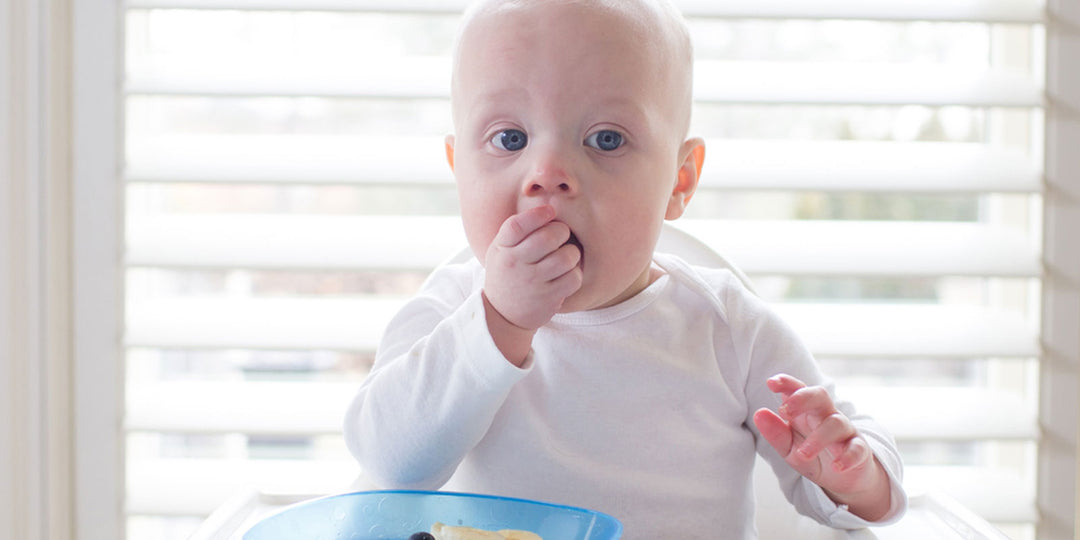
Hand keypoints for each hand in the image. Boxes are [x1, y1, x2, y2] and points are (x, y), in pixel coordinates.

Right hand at [481, 205, 581, 362]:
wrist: (503, 314)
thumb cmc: (507, 272)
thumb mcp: (501, 249)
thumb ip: (517, 230)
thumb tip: (549, 206)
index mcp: (502, 248)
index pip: (517, 226)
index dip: (537, 215)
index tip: (550, 211)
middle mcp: (515, 264)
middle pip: (547, 238)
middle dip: (562, 231)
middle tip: (562, 235)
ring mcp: (532, 283)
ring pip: (566, 258)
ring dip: (572, 254)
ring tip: (566, 256)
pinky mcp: (548, 298)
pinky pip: (573, 278)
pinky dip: (575, 273)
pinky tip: (567, 274)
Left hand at [753, 374, 891, 520]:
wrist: (843, 480)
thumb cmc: (813, 456)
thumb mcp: (789, 449)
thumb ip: (776, 433)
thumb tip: (759, 414)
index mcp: (806, 412)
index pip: (798, 390)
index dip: (786, 383)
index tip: (771, 383)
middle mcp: (826, 415)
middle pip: (820, 395)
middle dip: (803, 398)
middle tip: (786, 410)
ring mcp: (845, 431)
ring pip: (836, 423)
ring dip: (818, 438)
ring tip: (803, 454)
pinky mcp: (860, 449)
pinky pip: (857, 448)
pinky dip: (847, 457)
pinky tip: (837, 466)